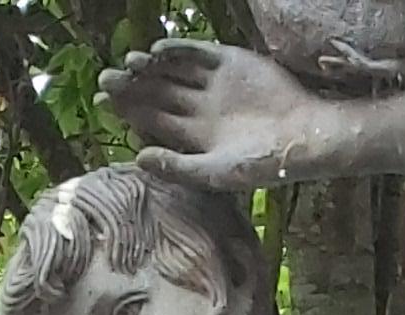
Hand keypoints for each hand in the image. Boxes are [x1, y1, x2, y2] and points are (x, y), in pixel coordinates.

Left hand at [103, 39, 315, 188]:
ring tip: (128, 65)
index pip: (152, 119)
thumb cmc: (262, 164)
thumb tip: (137, 158)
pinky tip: (155, 53)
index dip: (128, 110)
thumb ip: (176, 166)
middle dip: (131, 86)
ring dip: (149, 66)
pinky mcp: (229, 61)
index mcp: (193, 135)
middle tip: (105, 79)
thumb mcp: (215, 173)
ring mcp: (213, 83)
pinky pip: (196, 53)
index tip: (102, 102)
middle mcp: (199, 107)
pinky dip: (176, 51)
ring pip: (172, 71)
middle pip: (157, 92)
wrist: (302, 136)